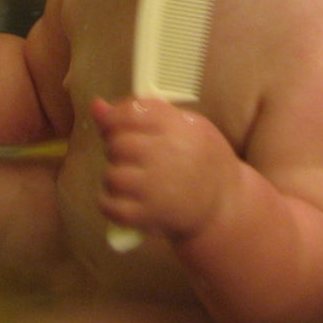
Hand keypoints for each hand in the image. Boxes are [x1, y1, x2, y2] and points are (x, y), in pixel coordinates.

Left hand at [91, 97, 238, 241]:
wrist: (225, 206)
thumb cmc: (205, 160)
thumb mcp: (188, 125)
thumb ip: (145, 112)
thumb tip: (96, 106)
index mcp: (178, 128)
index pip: (131, 113)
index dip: (114, 117)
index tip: (113, 125)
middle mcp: (166, 155)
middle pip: (118, 143)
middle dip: (117, 148)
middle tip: (131, 156)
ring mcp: (156, 188)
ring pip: (112, 174)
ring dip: (116, 176)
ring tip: (133, 179)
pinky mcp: (148, 216)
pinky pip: (110, 205)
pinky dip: (111, 202)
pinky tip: (125, 198)